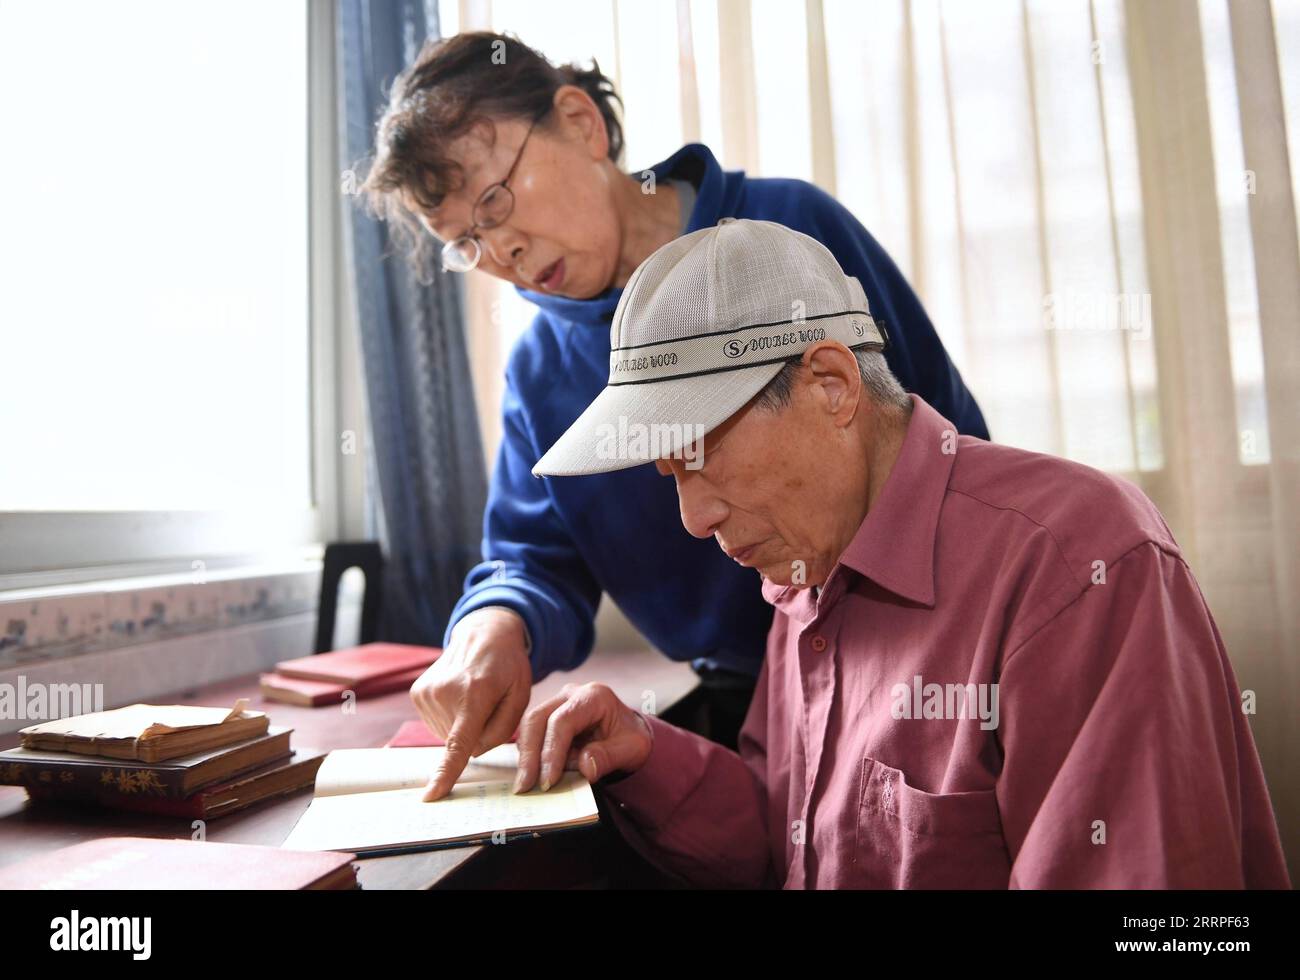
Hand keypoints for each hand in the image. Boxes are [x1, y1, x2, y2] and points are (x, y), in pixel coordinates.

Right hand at [411, 607, 532, 800]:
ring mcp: (426, 692)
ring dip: (462, 724)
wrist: (483, 633)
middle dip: (477, 732)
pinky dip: (450, 718)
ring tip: (473, 696)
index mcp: (474, 694)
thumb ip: (502, 730)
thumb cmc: (508, 666)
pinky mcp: (417, 693)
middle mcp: (444, 693)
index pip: (458, 743)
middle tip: (487, 703)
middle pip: (461, 742)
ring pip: (447, 735)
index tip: (430, 795)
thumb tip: (472, 753)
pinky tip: (460, 696)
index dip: (445, 773)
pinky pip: (437, 724)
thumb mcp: (520, 696)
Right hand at [513, 682, 653, 792]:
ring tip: (526, 785)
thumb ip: (609, 757)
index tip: (548, 781)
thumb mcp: (632, 749)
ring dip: (526, 756)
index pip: (562, 721)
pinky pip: (530, 734)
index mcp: (593, 696)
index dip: (552, 751)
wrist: (628, 733)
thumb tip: (585, 767)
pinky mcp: (547, 717)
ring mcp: (556, 703)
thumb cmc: (630, 738)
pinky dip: (529, 755)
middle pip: (538, 719)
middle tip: (525, 786)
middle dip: (530, 755)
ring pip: (528, 726)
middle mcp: (570, 695)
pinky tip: (530, 775)